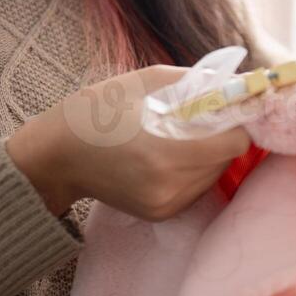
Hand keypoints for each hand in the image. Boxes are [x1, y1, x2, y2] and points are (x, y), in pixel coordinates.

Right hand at [6, 65, 251, 221]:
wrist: (57, 155)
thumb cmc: (98, 109)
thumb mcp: (147, 81)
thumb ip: (197, 82)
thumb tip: (238, 83)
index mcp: (167, 152)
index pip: (236, 143)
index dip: (235, 120)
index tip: (223, 107)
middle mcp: (171, 186)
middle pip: (228, 158)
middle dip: (219, 135)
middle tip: (195, 116)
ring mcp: (166, 204)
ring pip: (214, 174)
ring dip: (206, 153)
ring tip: (174, 135)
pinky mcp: (161, 214)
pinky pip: (196, 187)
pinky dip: (191, 169)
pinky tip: (165, 154)